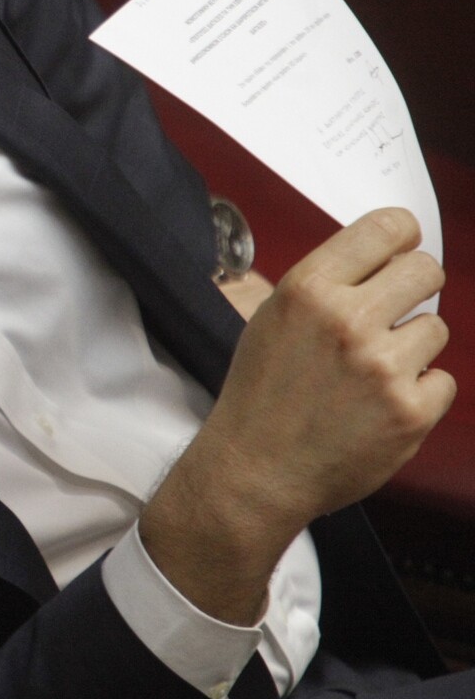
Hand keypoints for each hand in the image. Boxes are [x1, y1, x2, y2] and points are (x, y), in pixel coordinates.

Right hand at [144, 208, 453, 623]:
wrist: (255, 471)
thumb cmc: (261, 394)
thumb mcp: (271, 320)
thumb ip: (325, 285)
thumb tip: (383, 257)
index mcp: (308, 289)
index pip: (387, 227)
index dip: (402, 236)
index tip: (400, 251)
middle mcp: (347, 320)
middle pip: (427, 270)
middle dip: (415, 288)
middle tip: (392, 314)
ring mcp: (383, 366)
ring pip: (436, 328)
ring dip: (411, 348)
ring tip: (369, 374)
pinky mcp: (411, 411)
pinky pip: (443, 380)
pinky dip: (417, 394)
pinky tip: (378, 407)